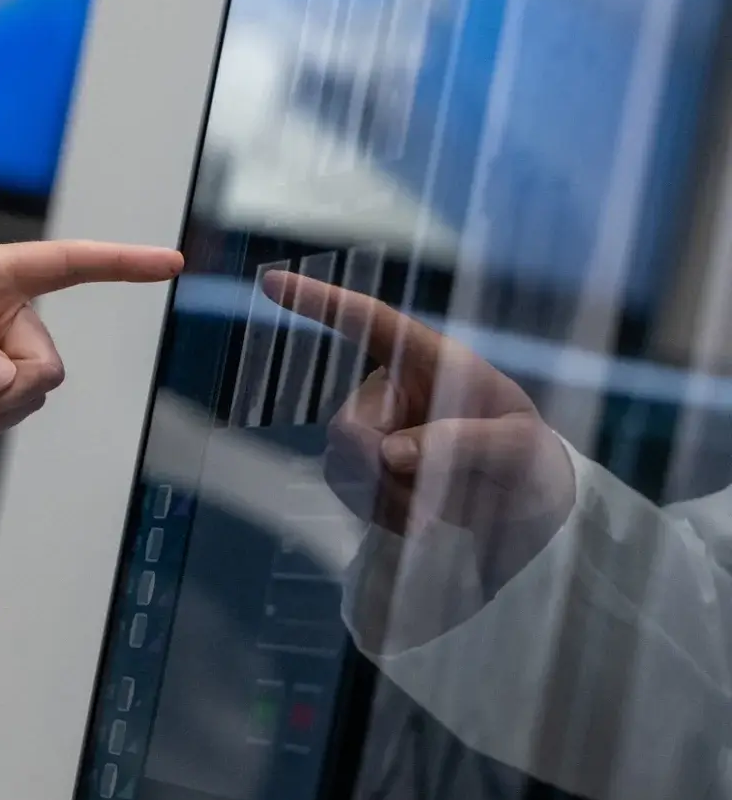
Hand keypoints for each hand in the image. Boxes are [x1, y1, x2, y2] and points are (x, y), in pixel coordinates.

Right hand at [265, 272, 574, 571]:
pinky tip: (420, 517)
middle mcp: (390, 390)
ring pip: (342, 463)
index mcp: (429, 362)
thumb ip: (467, 443)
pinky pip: (347, 489)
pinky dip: (383, 512)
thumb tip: (392, 453)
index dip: (321, 302)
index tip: (271, 283)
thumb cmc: (529, 461)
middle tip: (428, 501)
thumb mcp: (521, 448)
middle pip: (347, 425)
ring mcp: (372, 430)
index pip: (369, 323)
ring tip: (438, 512)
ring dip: (388, 498)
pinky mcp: (363, 469)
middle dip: (379, 469)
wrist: (525, 511)